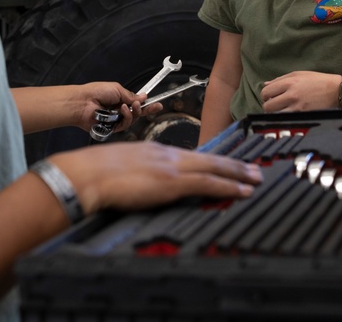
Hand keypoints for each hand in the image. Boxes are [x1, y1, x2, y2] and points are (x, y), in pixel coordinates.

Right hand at [50, 142, 261, 213]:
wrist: (86, 176)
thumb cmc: (94, 176)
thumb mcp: (120, 168)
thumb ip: (136, 173)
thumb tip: (139, 185)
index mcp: (154, 151)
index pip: (190, 156)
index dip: (211, 160)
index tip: (225, 164)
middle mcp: (167, 155)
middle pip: (209, 158)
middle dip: (233, 164)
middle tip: (253, 168)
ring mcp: (171, 167)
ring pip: (214, 168)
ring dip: (238, 174)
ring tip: (255, 179)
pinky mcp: (172, 182)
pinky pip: (208, 183)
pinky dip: (228, 186)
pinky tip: (242, 191)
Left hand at [71, 82, 162, 131]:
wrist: (83, 102)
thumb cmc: (96, 92)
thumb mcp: (117, 89)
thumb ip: (131, 96)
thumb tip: (142, 98)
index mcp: (120, 100)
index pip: (136, 104)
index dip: (147, 105)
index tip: (157, 104)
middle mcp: (118, 110)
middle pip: (137, 114)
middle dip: (146, 110)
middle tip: (153, 106)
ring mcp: (115, 119)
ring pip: (132, 120)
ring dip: (134, 112)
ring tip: (131, 106)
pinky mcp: (111, 128)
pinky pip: (124, 125)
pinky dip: (126, 117)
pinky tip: (123, 110)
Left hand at [260, 71, 337, 112]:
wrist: (336, 90)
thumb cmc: (318, 81)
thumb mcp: (298, 74)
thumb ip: (280, 79)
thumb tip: (265, 84)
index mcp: (289, 83)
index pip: (265, 92)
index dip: (265, 95)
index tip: (270, 96)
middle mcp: (291, 95)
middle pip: (267, 106)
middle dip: (269, 106)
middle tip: (275, 104)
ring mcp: (297, 107)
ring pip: (275, 116)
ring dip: (276, 114)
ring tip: (282, 110)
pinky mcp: (303, 116)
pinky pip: (287, 120)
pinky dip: (285, 118)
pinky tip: (290, 114)